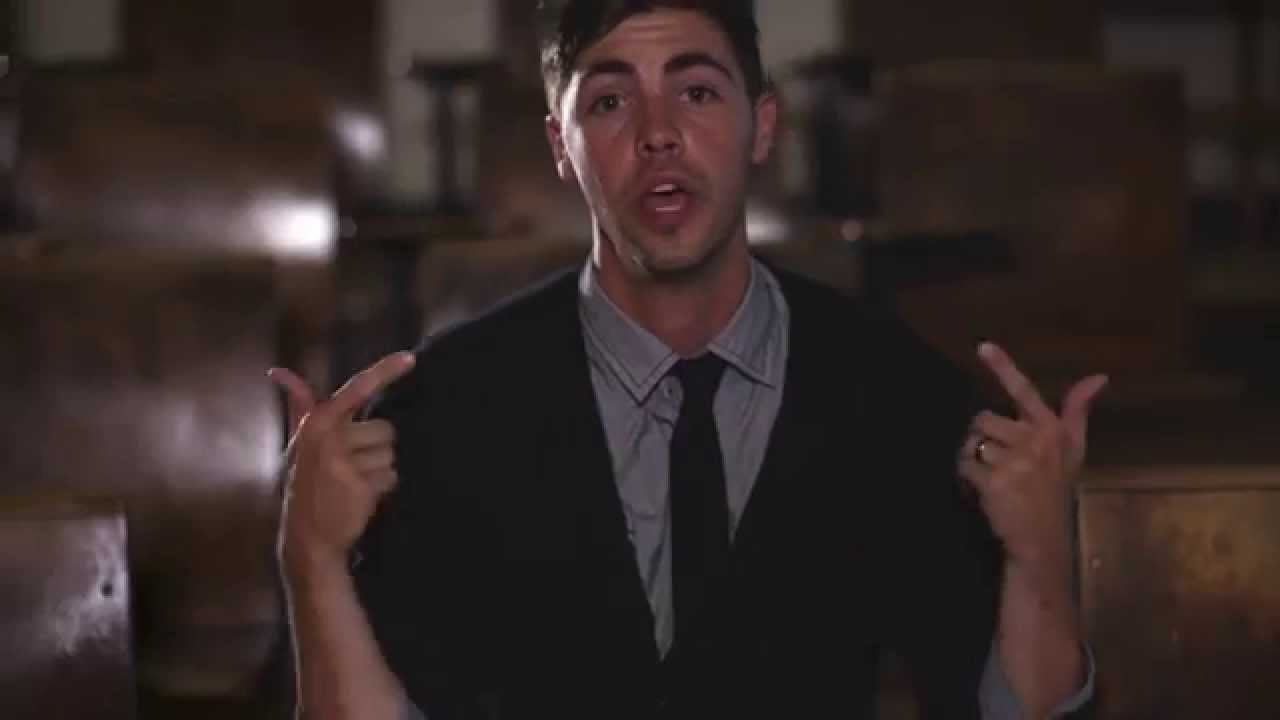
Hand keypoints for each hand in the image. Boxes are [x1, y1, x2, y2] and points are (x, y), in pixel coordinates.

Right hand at [269, 352, 415, 574]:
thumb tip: (280, 372)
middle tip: (351, 467)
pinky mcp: (359, 486)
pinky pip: (391, 476)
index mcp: (317, 422)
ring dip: (379, 470)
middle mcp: (329, 438)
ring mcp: (344, 463)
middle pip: (386, 429)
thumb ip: (299, 404)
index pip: (357, 389)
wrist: (307, 535)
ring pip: (391, 454)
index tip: (411, 358)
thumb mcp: (298, 441)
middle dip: (376, 448)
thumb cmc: (306, 482)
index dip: (385, 371)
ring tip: (354, 482)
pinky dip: (382, 488)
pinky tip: (360, 498)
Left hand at [957, 343, 1106, 568]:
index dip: (1003, 367)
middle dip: (985, 438)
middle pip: (984, 418)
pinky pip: (966, 464)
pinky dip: (967, 476)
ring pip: (973, 441)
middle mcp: (1036, 441)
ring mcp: (1015, 461)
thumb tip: (1099, 376)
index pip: (1024, 392)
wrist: (1043, 539)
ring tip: (994, 476)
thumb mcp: (1072, 449)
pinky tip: (984, 489)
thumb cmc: (1056, 490)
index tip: (983, 346)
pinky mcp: (995, 480)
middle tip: (1002, 462)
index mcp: (1053, 430)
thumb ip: (1078, 410)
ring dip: (975, 457)